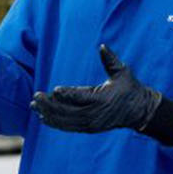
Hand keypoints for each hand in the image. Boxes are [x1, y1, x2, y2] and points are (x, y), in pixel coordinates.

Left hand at [31, 45, 165, 134]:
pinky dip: (55, 123)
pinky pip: (68, 127)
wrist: (138, 111)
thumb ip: (110, 60)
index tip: (54, 89)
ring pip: (65, 121)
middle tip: (35, 96)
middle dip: (49, 105)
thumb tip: (102, 46)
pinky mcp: (88, 128)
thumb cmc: (130, 88)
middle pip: (67, 111)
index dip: (67, 94)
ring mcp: (90, 123)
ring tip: (34, 106)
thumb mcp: (122, 72)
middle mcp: (94, 114)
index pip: (81, 97)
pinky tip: (43, 117)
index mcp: (102, 99)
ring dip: (48, 114)